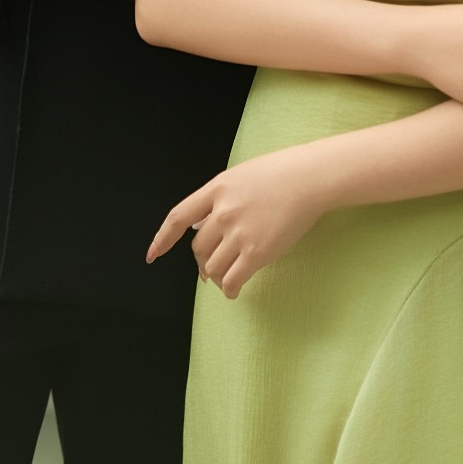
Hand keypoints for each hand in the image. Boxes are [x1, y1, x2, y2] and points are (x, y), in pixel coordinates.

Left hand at [145, 151, 326, 299]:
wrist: (310, 178)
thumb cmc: (282, 173)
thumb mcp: (241, 176)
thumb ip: (220, 198)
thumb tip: (204, 226)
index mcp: (216, 189)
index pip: (179, 217)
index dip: (162, 239)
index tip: (152, 255)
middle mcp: (222, 212)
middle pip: (198, 247)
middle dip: (201, 261)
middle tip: (209, 269)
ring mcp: (238, 233)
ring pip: (212, 267)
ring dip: (215, 276)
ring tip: (225, 278)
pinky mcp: (256, 252)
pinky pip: (232, 279)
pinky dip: (229, 289)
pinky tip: (234, 290)